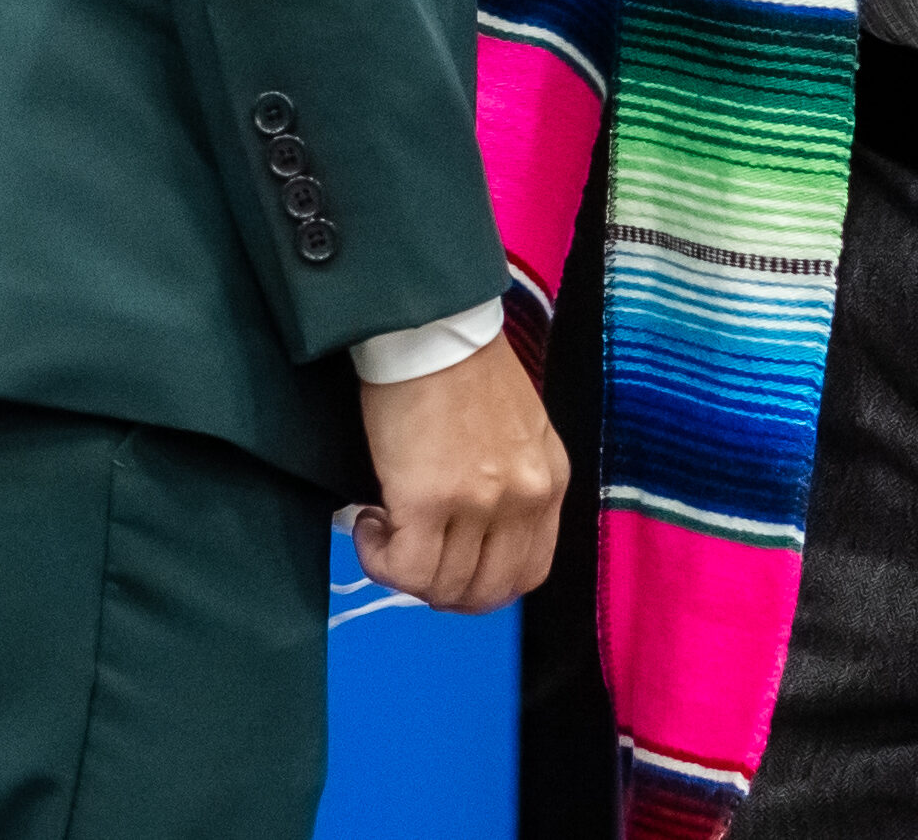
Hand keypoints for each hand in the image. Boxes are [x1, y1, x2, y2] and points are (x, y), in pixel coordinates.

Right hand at [345, 334, 565, 612]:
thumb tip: (472, 533)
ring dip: (403, 573)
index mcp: (549, 480)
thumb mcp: (518, 429)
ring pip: (442, 587)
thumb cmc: (462, 366)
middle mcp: (523, 498)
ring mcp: (478, 502)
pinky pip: (404, 569)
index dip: (485, 586)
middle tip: (410, 560)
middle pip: (487, 592)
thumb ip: (511, 482)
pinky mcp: (427, 499)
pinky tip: (369, 522)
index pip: (530, 572)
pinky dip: (379, 559)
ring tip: (383, 529)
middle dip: (442, 591)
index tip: (451, 569)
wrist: (430, 325)